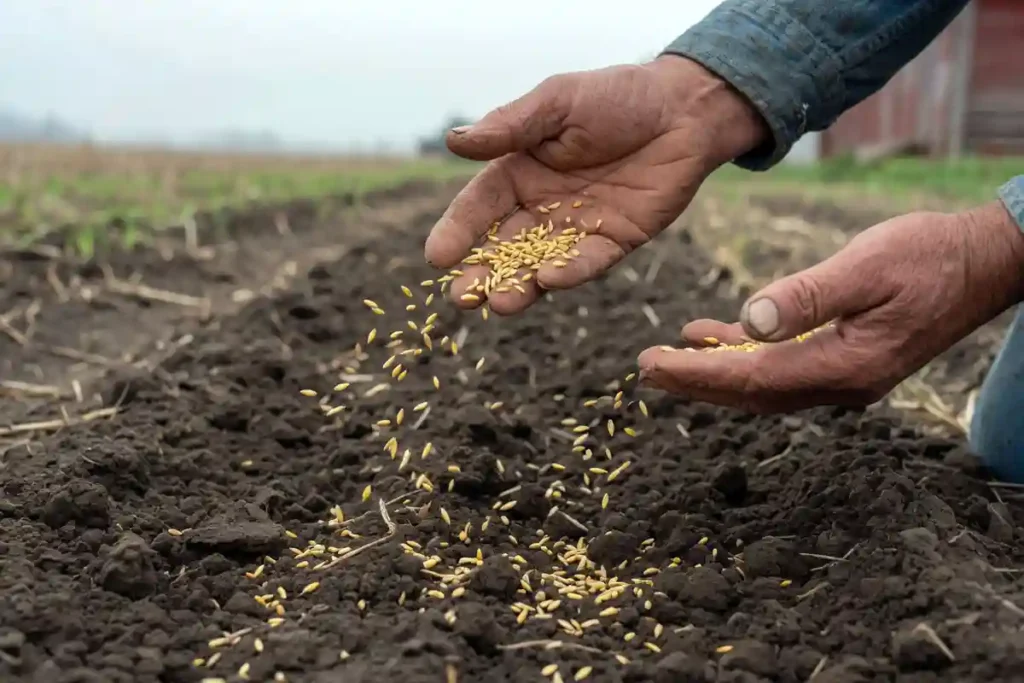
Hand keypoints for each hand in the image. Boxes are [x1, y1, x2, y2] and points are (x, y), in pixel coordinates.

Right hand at [424, 55, 766, 314]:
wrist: (684, 109)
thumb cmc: (617, 96)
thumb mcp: (557, 102)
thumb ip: (509, 126)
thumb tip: (453, 140)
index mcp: (521, 169)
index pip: (480, 205)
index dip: (458, 230)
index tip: (436, 257)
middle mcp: (544, 205)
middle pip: (505, 245)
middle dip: (482, 274)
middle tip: (463, 299)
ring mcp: (579, 227)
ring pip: (541, 263)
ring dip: (521, 285)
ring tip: (500, 304)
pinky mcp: (615, 241)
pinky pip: (589, 261)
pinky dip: (571, 272)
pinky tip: (551, 280)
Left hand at [637, 202, 1023, 411]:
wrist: (985, 262)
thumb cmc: (931, 255)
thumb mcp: (866, 265)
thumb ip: (808, 296)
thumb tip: (749, 323)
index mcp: (844, 365)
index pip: (752, 378)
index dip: (697, 375)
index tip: (651, 366)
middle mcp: (842, 384)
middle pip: (752, 392)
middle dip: (696, 382)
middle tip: (646, 369)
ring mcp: (847, 377)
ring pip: (765, 383)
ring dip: (718, 370)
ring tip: (672, 355)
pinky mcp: (849, 360)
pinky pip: (785, 368)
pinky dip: (748, 355)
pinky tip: (718, 334)